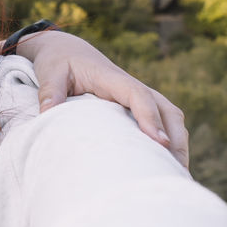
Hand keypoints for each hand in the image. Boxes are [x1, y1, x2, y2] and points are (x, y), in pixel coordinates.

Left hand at [9, 29, 188, 168]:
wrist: (66, 50)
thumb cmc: (59, 62)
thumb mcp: (50, 72)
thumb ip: (50, 91)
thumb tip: (48, 113)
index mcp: (111, 78)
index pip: (138, 95)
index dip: (150, 117)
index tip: (160, 142)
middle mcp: (131, 87)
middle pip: (166, 109)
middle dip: (176, 138)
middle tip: (175, 171)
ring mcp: (137, 96)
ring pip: (170, 116)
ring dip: (178, 143)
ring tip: (177, 176)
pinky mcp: (136, 107)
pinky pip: (162, 122)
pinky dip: (171, 142)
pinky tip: (166, 167)